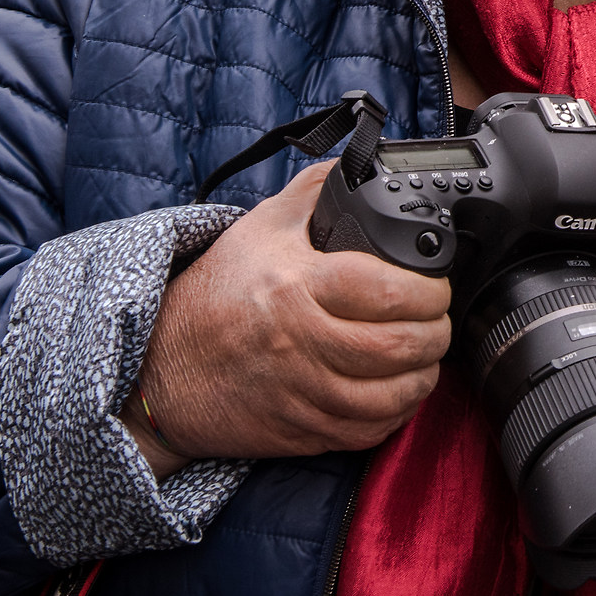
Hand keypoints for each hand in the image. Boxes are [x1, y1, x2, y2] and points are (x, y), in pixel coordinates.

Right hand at [128, 162, 451, 479]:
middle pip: (399, 346)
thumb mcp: (260, 228)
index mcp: (298, 286)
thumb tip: (365, 163)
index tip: (436, 286)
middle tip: (437, 320)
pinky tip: (399, 392)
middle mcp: (302, 342)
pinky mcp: (299, 431)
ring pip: (391, 395)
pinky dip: (396, 414)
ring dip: (424, 375)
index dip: (429, 290)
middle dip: (436, 332)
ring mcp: (301, 393)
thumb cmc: (215, 294)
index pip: (388, 291)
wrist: (158, 369)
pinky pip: (365, 432)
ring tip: (425, 356)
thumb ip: (315, 190)